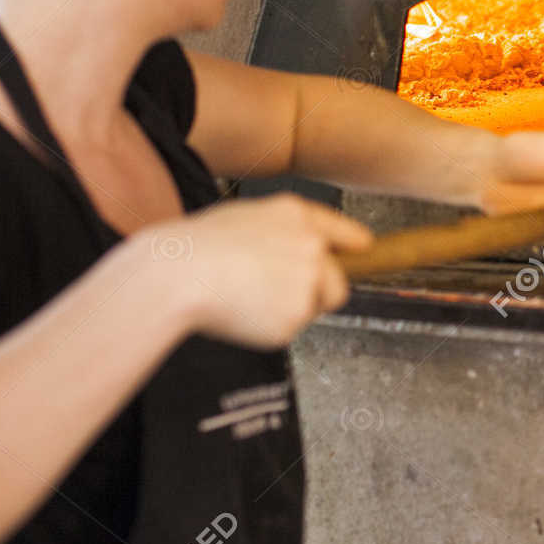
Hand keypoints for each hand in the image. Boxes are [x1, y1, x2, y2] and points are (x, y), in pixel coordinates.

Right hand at [136, 194, 373, 348]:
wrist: (177, 273)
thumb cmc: (197, 247)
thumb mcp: (243, 218)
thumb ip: (281, 232)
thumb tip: (306, 249)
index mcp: (296, 215)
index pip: (339, 229)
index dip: (353, 241)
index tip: (365, 248)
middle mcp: (312, 246)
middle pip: (337, 284)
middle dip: (317, 294)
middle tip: (273, 296)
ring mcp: (307, 281)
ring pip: (311, 308)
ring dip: (290, 310)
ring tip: (248, 297)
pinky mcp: (295, 315)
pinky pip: (289, 329)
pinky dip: (269, 328)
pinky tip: (242, 311)